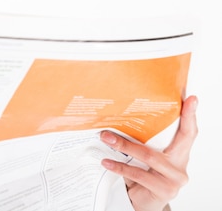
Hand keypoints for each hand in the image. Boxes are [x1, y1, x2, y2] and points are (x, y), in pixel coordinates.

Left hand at [100, 95, 197, 210]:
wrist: (141, 202)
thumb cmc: (142, 175)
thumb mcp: (144, 157)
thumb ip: (142, 142)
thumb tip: (116, 118)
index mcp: (179, 153)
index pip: (189, 132)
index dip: (191, 115)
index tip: (192, 98)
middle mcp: (181, 165)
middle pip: (173, 140)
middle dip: (155, 124)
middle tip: (137, 109)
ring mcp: (175, 179)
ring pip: (150, 156)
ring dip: (124, 145)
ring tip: (106, 137)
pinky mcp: (164, 191)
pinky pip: (138, 174)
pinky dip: (119, 166)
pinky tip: (106, 161)